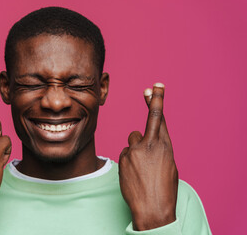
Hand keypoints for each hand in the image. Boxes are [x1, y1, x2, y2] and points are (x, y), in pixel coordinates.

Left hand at [119, 83, 177, 230]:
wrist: (152, 207)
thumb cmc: (164, 188)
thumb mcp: (169, 165)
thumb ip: (159, 148)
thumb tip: (148, 141)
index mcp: (165, 146)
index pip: (159, 117)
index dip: (156, 100)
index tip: (155, 86)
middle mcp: (150, 144)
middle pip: (145, 124)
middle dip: (149, 107)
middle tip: (147, 90)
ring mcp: (134, 151)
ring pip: (132, 140)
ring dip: (135, 149)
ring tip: (141, 168)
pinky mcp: (123, 158)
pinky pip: (125, 153)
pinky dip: (129, 161)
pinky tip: (134, 174)